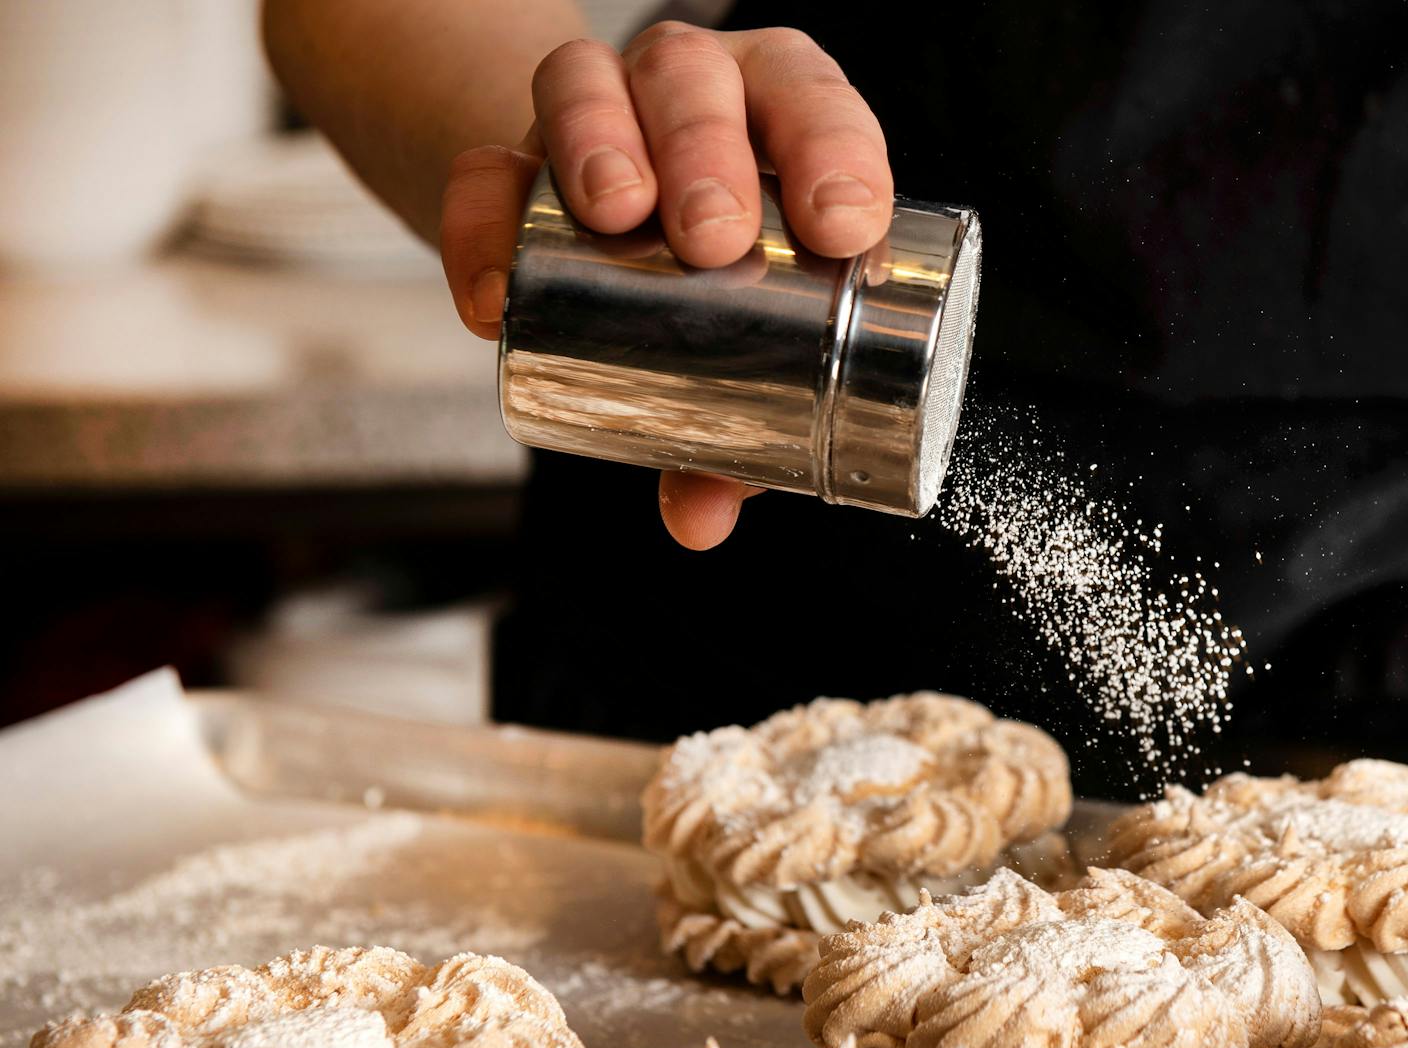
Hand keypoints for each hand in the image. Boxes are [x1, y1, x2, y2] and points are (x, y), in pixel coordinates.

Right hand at [438, 24, 893, 549]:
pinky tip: (493, 298)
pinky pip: (482, 170)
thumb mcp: (754, 341)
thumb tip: (700, 520)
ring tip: (612, 217)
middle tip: (714, 238)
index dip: (835, 152)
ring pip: (585, 80)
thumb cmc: (720, 282)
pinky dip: (480, 225)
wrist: (600, 228)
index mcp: (782, 113)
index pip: (816, 103)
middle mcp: (692, 87)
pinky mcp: (509, 152)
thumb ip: (743, 433)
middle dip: (706, 152)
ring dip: (598, 141)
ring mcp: (595, 105)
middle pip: (695, 80)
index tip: (839, 229)